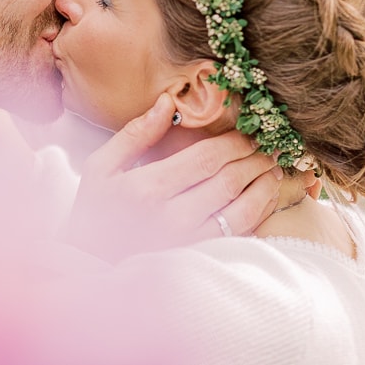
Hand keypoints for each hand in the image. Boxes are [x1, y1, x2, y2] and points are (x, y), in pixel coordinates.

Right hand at [63, 93, 282, 261]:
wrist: (90, 262)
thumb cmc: (96, 209)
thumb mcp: (101, 166)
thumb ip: (135, 134)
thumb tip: (168, 103)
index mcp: (146, 188)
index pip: (206, 158)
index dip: (234, 143)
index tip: (247, 133)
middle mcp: (170, 217)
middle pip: (228, 181)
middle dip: (254, 160)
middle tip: (269, 147)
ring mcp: (186, 242)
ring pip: (241, 211)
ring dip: (263, 187)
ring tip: (273, 170)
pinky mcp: (196, 257)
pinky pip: (238, 234)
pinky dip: (258, 213)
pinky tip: (264, 197)